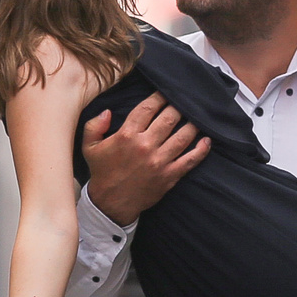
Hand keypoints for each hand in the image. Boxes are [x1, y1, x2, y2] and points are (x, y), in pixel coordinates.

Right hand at [82, 92, 209, 224]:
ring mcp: (159, 161)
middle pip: (169, 118)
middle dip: (178, 106)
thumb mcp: (89, 147)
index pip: (148, 108)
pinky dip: (201, 149)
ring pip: (183, 136)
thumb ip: (95, 125)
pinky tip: (207, 140)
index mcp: (127, 135)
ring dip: (193, 124)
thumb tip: (108, 111)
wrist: (110, 204)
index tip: (166, 91)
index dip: (159, 97)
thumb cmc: (102, 172)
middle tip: (184, 101)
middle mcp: (145, 146)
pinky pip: (190, 160)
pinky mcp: (169, 176)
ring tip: (198, 116)